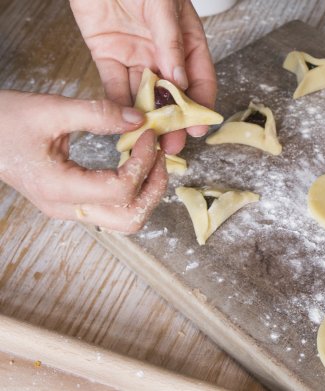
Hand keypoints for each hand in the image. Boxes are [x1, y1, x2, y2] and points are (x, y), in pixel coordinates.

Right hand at [0, 90, 167, 232]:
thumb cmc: (4, 121)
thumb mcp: (51, 109)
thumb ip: (98, 113)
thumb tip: (139, 119)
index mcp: (59, 188)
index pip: (120, 190)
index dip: (143, 163)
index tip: (149, 136)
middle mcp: (66, 208)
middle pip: (130, 219)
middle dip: (154, 187)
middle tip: (159, 154)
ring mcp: (70, 210)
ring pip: (126, 220)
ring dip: (147, 192)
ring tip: (151, 159)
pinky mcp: (73, 203)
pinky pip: (114, 208)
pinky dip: (133, 190)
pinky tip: (135, 163)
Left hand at [69, 0, 216, 153]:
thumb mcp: (163, 5)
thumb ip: (171, 42)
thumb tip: (179, 81)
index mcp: (186, 40)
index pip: (200, 78)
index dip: (201, 104)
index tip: (199, 127)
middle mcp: (164, 53)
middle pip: (173, 93)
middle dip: (174, 120)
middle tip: (173, 144)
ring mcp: (137, 55)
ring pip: (145, 94)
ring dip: (147, 118)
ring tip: (148, 140)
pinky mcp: (108, 55)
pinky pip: (115, 84)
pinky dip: (118, 104)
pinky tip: (122, 122)